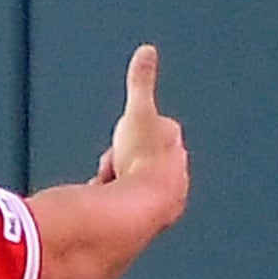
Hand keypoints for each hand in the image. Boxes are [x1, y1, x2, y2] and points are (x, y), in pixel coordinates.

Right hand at [94, 44, 187, 224]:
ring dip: (115, 186)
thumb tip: (147, 51)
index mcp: (175, 155)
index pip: (154, 138)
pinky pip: (121, 212)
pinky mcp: (144, 227)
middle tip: (114, 165)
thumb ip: (141, 81)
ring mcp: (161, 207)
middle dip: (125, 163)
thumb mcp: (138, 112)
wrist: (137, 209)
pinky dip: (109, 207)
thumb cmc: (142, 160)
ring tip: (108, 186)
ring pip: (130, 189)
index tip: (123, 141)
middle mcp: (175, 182)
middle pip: (141, 165)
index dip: (132, 136)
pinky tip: (101, 206)